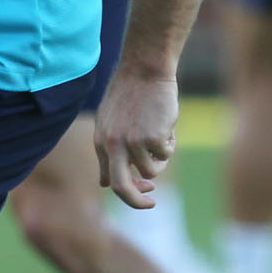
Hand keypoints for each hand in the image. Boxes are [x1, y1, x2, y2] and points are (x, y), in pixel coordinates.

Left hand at [90, 63, 180, 210]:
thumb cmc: (131, 92)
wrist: (145, 69)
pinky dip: (170, 143)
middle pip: (122, 188)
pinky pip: (165, 154)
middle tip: (151, 204)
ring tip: (162, 136)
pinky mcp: (152, 138)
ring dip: (161, 159)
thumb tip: (103, 185)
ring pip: (152, 170)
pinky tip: (166, 123)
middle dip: (137, 202)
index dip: (128, 191)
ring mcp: (132, 142)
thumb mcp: (111, 122)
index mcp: (101, 141)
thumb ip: (108, 152)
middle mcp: (113, 145)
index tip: (144, 191)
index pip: (109, 179)